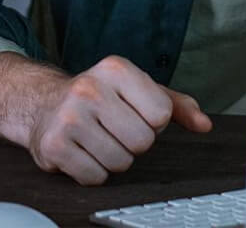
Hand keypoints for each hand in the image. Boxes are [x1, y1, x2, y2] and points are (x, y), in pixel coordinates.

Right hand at [0, 53, 211, 185]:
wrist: (41, 103)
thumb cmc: (99, 98)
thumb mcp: (137, 90)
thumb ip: (175, 105)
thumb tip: (204, 125)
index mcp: (116, 69)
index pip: (161, 114)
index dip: (151, 121)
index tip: (131, 112)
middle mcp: (90, 88)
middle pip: (142, 141)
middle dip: (132, 142)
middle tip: (112, 129)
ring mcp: (69, 117)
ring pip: (121, 163)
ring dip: (112, 158)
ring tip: (96, 139)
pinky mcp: (54, 145)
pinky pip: (95, 177)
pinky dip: (92, 172)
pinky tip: (81, 152)